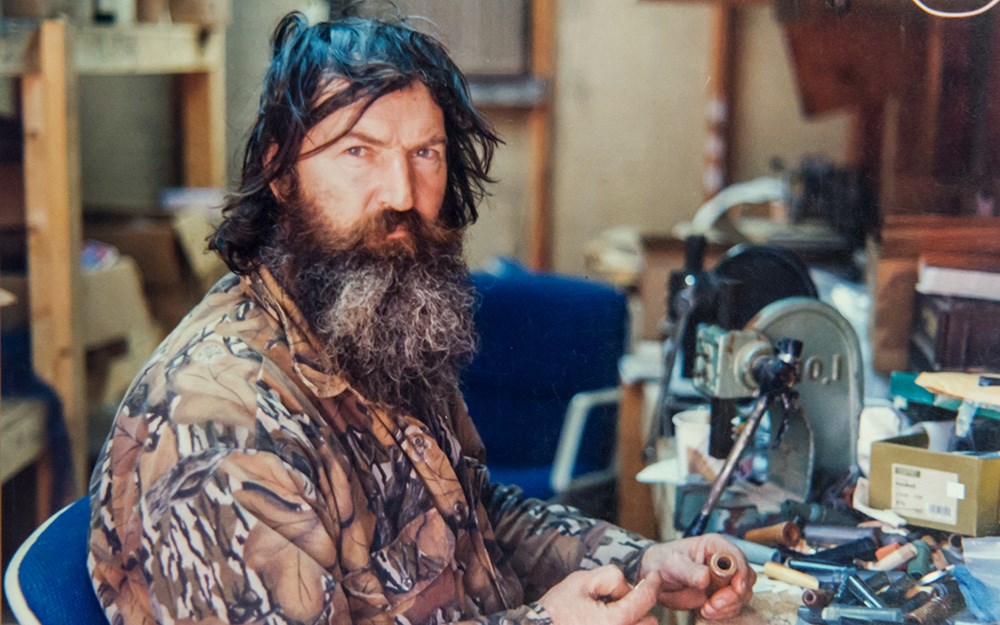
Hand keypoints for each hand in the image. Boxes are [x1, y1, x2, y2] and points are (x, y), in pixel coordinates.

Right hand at [538, 565, 661, 624]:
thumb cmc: (557, 609)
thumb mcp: (581, 581)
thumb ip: (610, 577)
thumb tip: (628, 587)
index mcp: (616, 620)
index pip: (646, 598)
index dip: (654, 583)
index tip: (656, 576)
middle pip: (650, 620)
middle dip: (639, 607)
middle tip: (618, 600)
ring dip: (634, 621)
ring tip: (611, 614)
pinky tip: (607, 622)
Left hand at [640, 534, 754, 619]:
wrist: (652, 576)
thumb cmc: (662, 561)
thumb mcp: (672, 563)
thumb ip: (689, 571)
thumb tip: (705, 578)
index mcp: (714, 546)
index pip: (737, 557)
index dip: (740, 573)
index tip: (736, 588)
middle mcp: (723, 561)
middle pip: (745, 578)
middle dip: (734, 595)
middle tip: (714, 604)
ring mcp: (723, 580)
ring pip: (741, 595)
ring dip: (728, 606)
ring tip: (706, 609)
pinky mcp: (720, 595)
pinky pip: (732, 606)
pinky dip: (723, 613)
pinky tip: (707, 612)